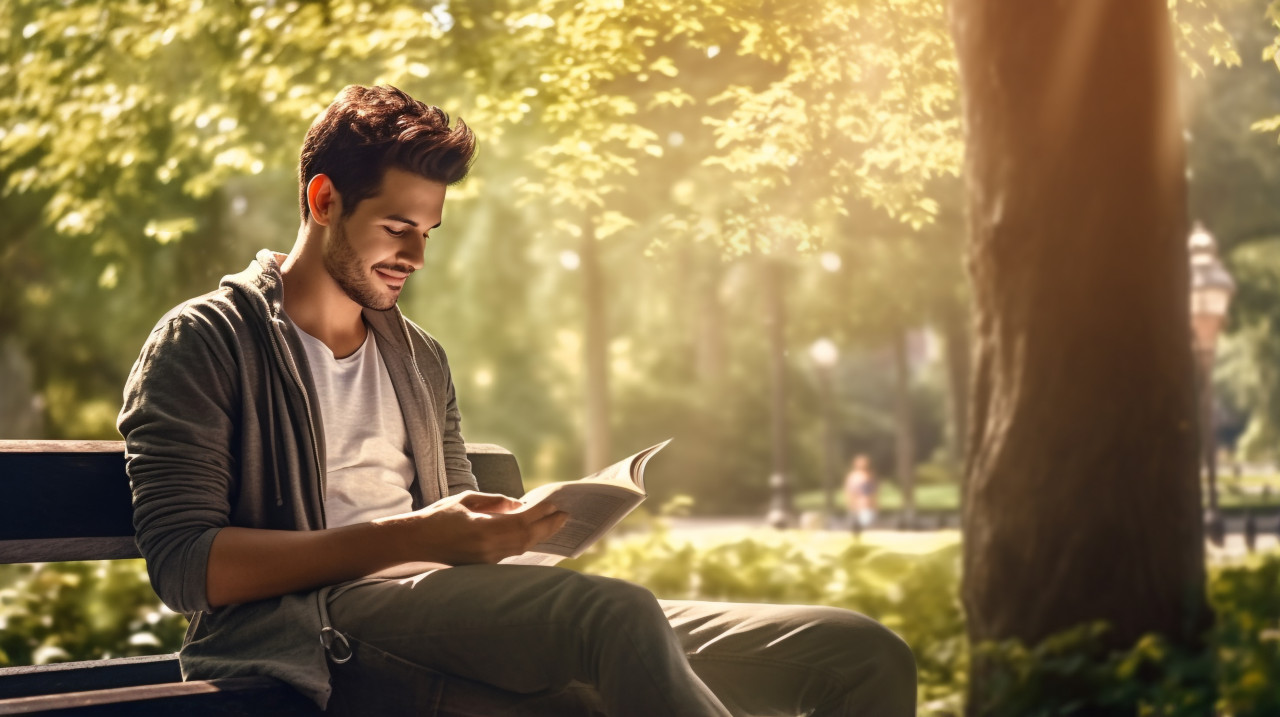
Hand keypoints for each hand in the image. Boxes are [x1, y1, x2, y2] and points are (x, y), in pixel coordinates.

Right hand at [374, 491, 567, 564]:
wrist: (412, 544)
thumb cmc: (436, 518)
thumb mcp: (466, 500)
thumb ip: (494, 502)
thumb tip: (518, 504)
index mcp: (484, 529)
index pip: (523, 521)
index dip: (542, 513)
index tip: (556, 504)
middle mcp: (488, 548)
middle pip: (528, 538)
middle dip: (548, 526)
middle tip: (565, 516)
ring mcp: (486, 560)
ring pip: (521, 548)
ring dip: (539, 535)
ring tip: (554, 524)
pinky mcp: (482, 566)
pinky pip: (510, 553)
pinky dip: (525, 542)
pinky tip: (532, 534)